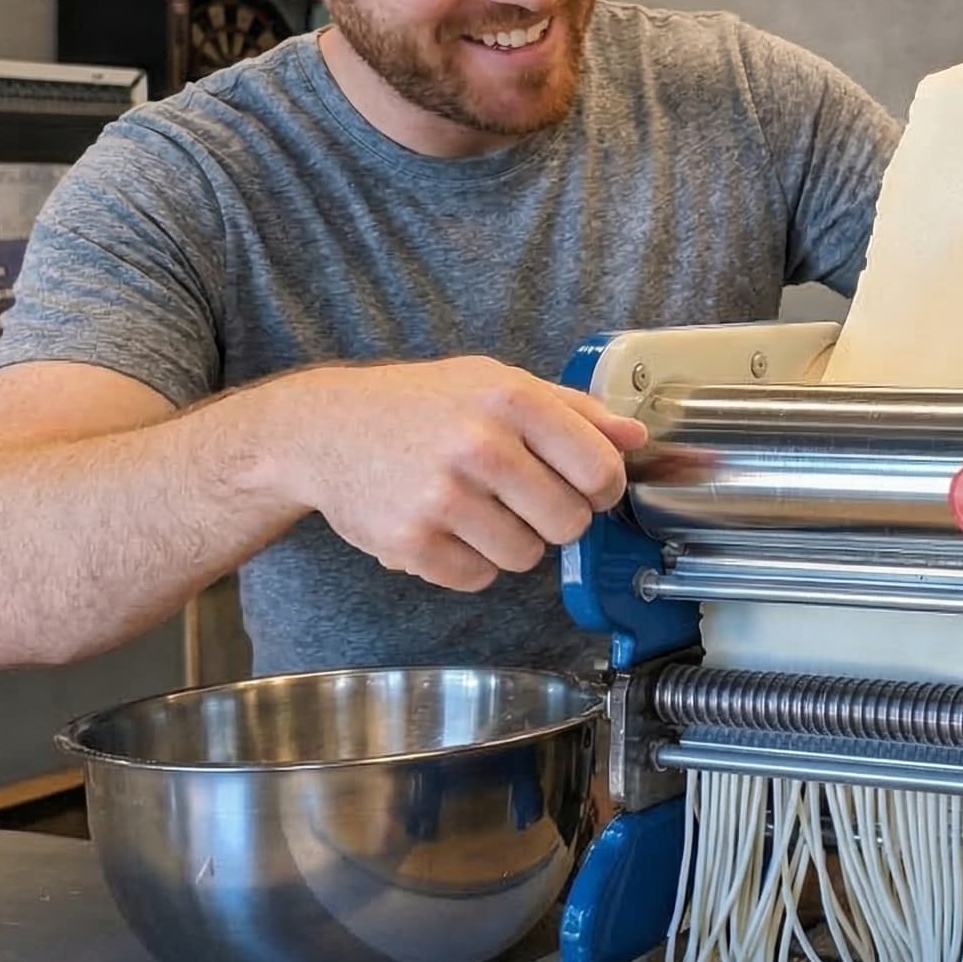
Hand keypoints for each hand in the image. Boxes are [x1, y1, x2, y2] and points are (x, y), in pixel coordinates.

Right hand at [270, 357, 648, 590]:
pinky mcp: (410, 542)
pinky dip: (469, 562)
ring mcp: (441, 498)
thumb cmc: (422, 405)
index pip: (601, 470)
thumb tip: (638, 438)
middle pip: (569, 523)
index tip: (589, 488)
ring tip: (478, 509)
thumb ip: (574, 410)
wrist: (324, 429)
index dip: (605, 489)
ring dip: (512, 542)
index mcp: (510, 400)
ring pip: (526, 557)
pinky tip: (447, 528)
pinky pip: (478, 578)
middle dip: (557, 518)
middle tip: (525, 498)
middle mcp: (478, 446)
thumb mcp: (497, 382)